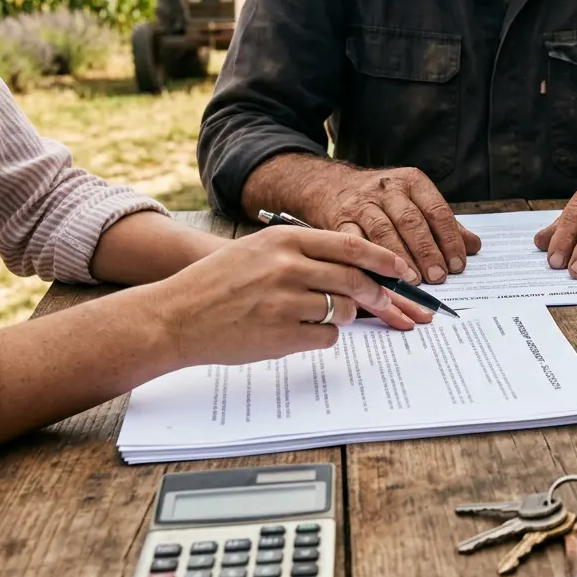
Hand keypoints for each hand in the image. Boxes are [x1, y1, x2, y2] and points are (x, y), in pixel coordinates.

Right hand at [148, 225, 432, 367]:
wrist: (174, 317)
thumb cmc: (217, 283)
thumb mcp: (258, 250)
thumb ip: (302, 252)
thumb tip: (356, 268)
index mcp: (284, 239)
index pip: (349, 245)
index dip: (382, 259)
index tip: (402, 270)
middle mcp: (287, 266)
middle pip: (356, 280)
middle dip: (380, 295)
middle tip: (392, 305)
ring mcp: (285, 301)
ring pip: (343, 310)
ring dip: (344, 317)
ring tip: (320, 316)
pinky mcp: (282, 334)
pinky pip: (326, 337)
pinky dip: (323, 336)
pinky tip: (299, 332)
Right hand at [323, 167, 480, 284]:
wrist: (332, 186)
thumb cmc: (385, 200)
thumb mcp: (417, 202)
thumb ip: (444, 225)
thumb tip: (474, 247)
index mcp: (412, 182)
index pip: (436, 210)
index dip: (449, 239)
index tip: (458, 264)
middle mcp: (387, 189)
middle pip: (411, 221)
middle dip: (426, 251)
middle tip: (438, 276)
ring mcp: (361, 203)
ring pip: (383, 231)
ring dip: (400, 258)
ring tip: (414, 280)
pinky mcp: (340, 220)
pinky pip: (355, 242)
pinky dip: (369, 262)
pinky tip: (380, 278)